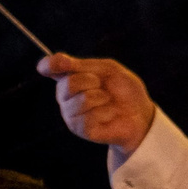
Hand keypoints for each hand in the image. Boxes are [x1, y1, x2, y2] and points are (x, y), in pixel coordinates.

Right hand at [40, 53, 155, 156]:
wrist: (139, 113)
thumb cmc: (123, 90)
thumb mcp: (108, 70)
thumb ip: (83, 65)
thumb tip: (57, 60)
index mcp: (71, 78)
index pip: (50, 68)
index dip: (49, 64)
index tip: (54, 62)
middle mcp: (65, 97)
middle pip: (68, 83)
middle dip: (92, 81)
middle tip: (103, 86)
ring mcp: (70, 114)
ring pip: (81, 100)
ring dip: (102, 98)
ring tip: (107, 102)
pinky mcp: (79, 129)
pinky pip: (89, 117)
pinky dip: (106, 112)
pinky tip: (109, 114)